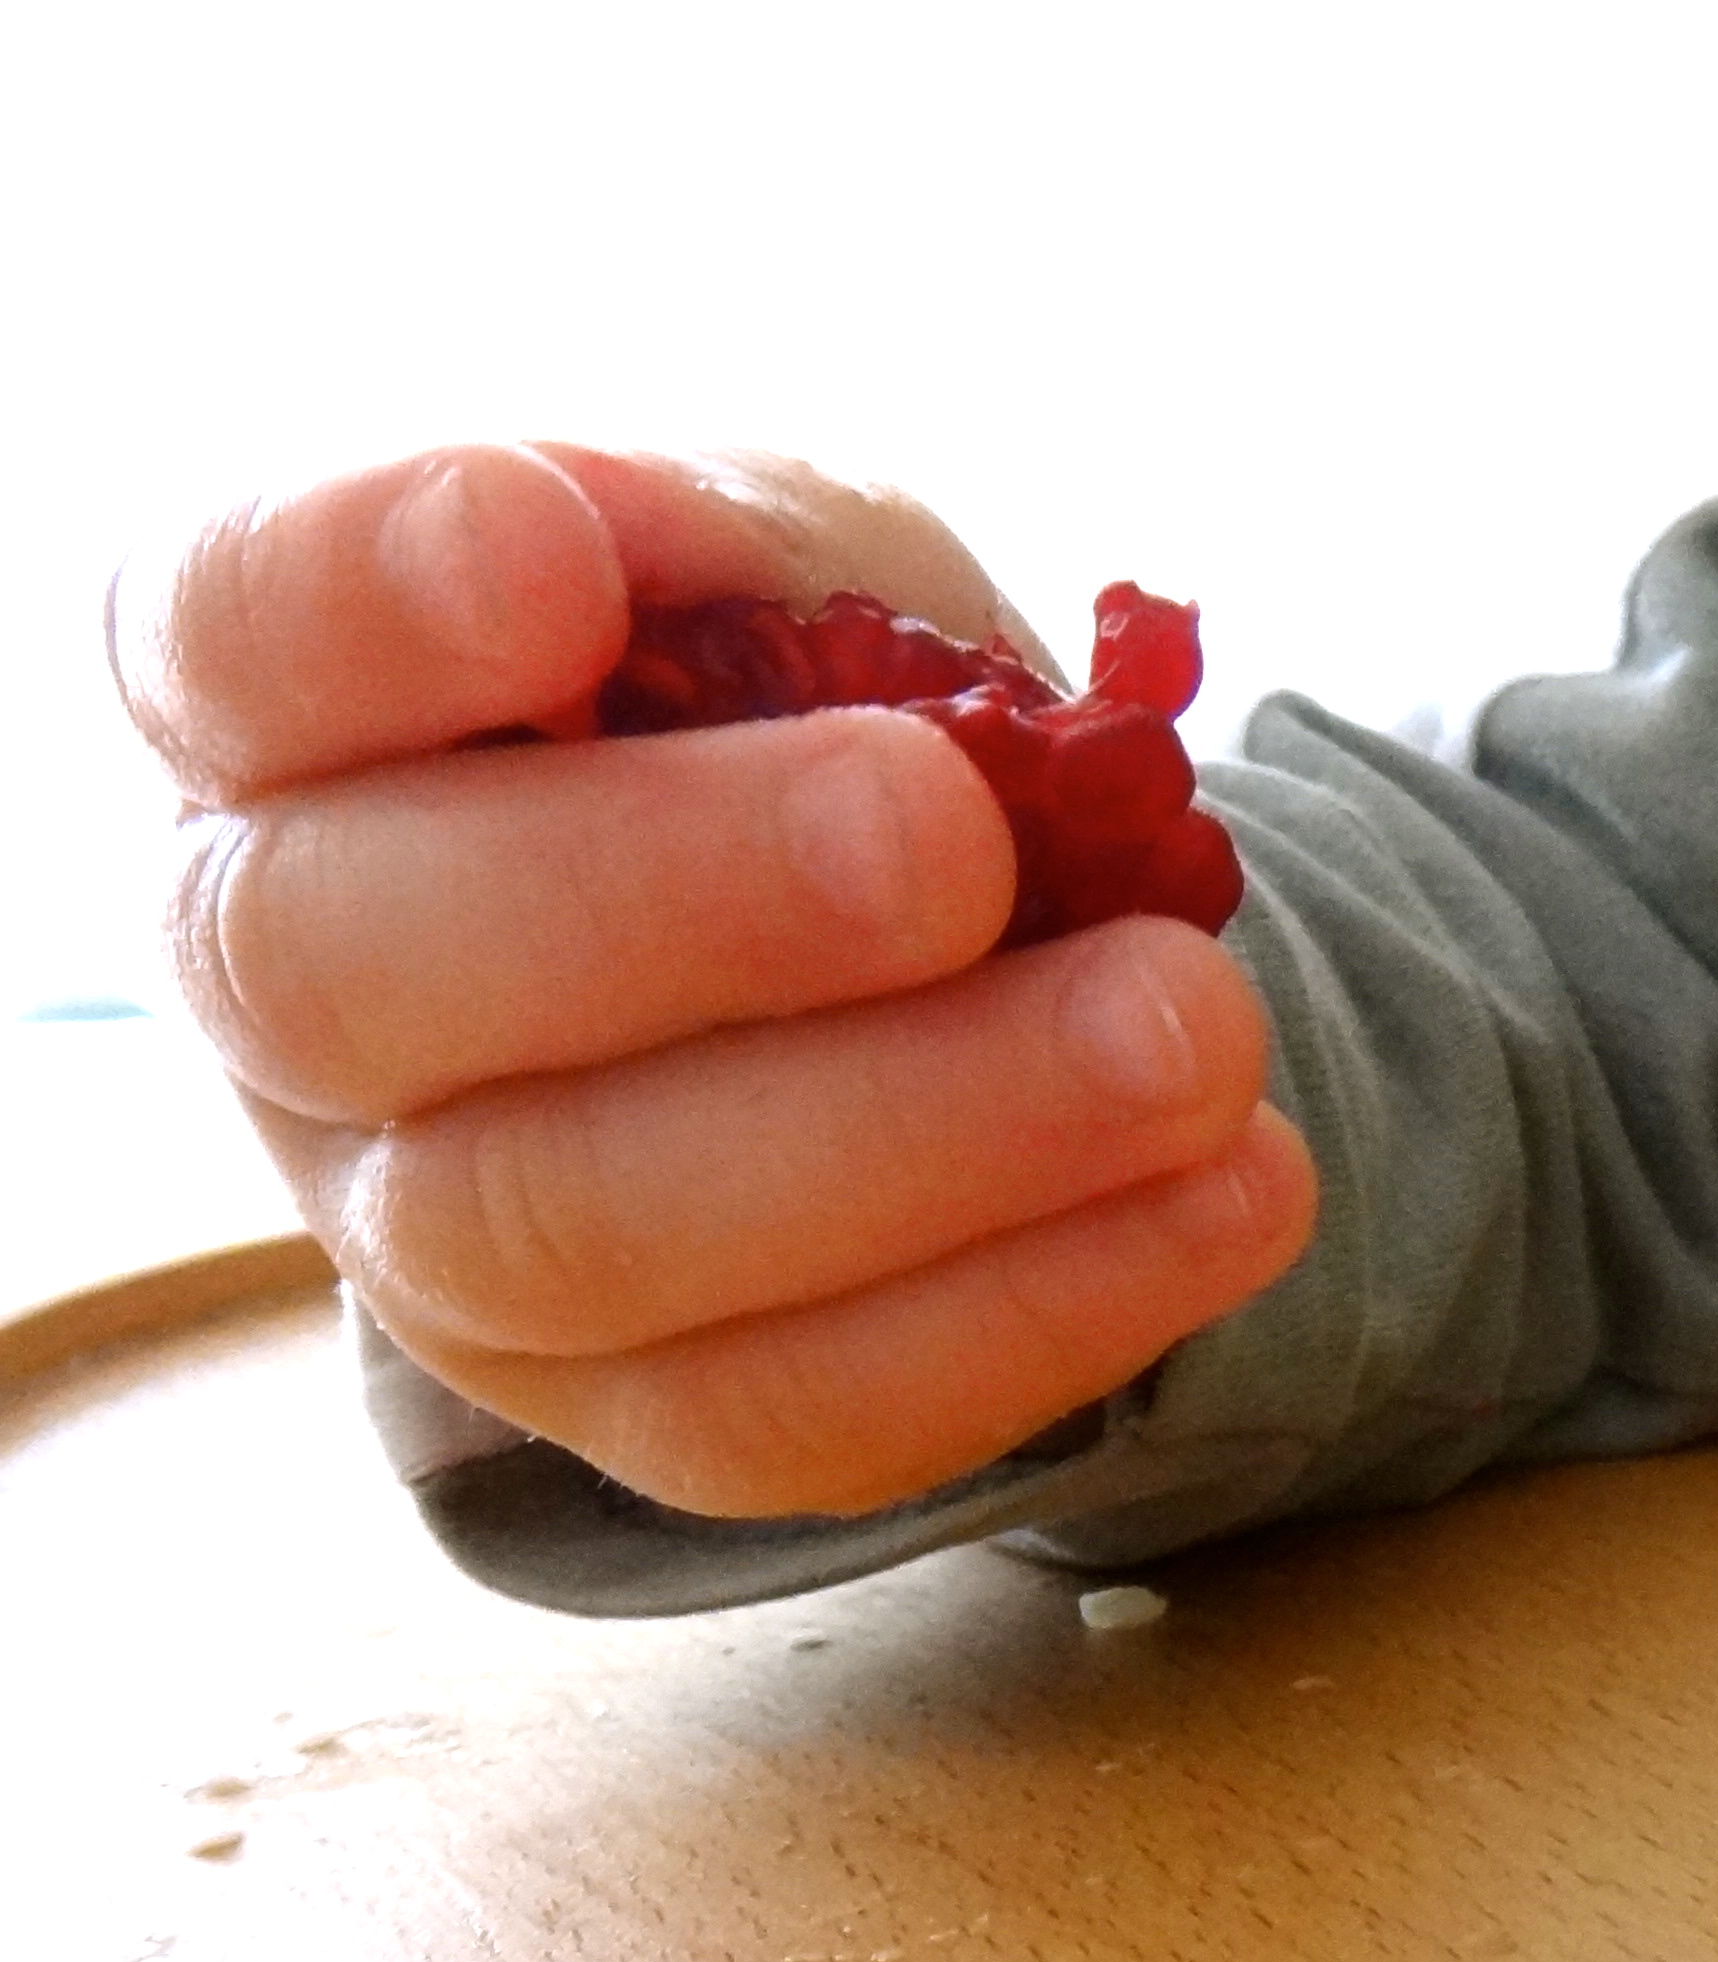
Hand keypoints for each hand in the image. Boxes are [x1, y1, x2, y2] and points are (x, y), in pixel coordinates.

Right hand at [113, 443, 1314, 1515]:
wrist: (915, 926)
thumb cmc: (786, 699)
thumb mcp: (784, 551)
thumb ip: (731, 548)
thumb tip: (683, 566)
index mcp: (283, 718)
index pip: (234, 638)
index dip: (358, 601)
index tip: (543, 554)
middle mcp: (293, 992)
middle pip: (369, 976)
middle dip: (680, 902)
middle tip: (949, 839)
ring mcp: (435, 1241)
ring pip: (594, 1238)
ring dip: (926, 1133)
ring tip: (1190, 1031)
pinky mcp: (643, 1412)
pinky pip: (804, 1413)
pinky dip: (1045, 1306)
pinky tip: (1240, 1187)